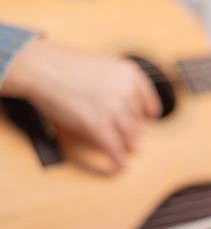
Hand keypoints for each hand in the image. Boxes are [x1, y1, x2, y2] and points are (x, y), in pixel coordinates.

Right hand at [2, 38, 160, 169]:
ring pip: (129, 133)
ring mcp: (112, 107)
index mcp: (127, 72)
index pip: (145, 93)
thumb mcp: (100, 63)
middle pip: (137, 117)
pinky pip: (114, 146)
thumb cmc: (62, 65)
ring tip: (131, 151)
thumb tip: (124, 100)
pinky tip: (122, 165)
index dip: (149, 105)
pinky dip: (119, 158)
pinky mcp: (98, 124)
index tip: (152, 114)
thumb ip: (114, 79)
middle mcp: (125, 89)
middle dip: (136, 130)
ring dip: (130, 145)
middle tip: (135, 139)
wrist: (41, 68)